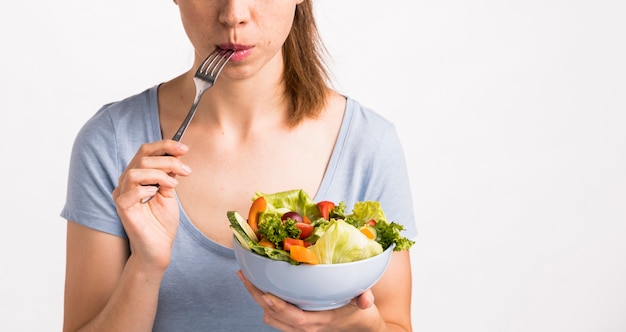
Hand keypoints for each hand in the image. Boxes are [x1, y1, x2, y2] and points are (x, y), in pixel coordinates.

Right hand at [112, 140, 191, 269]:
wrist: (158, 248)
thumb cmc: (162, 222)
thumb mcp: (169, 193)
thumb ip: (169, 175)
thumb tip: (176, 156)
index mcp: (137, 176)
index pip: (145, 152)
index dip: (164, 146)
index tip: (184, 148)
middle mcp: (126, 183)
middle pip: (142, 158)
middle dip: (168, 160)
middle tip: (185, 170)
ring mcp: (122, 195)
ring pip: (135, 171)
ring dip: (159, 174)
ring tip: (173, 184)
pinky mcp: (122, 208)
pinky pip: (131, 191)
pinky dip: (147, 189)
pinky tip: (157, 194)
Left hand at [237, 271, 378, 330]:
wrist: (361, 329)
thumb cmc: (359, 314)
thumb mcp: (364, 304)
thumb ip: (364, 300)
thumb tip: (366, 298)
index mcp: (319, 321)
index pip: (294, 318)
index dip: (278, 307)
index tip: (265, 293)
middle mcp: (305, 327)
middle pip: (273, 316)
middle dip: (256, 296)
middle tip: (245, 275)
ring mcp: (299, 327)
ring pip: (270, 317)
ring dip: (258, 300)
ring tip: (248, 277)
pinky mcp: (295, 324)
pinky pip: (274, 317)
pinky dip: (264, 303)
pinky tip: (261, 285)